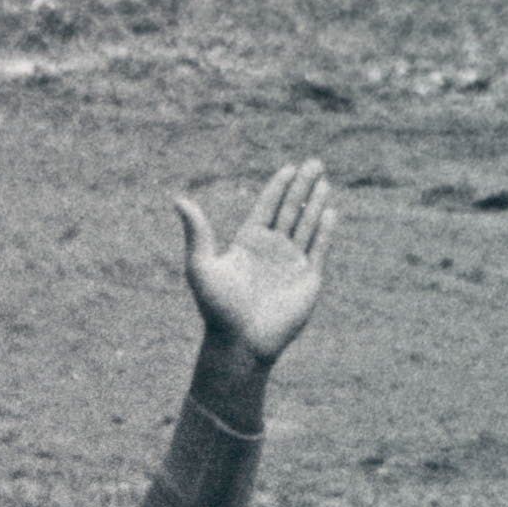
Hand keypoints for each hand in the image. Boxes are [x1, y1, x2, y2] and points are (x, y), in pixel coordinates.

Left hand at [177, 158, 334, 363]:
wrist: (240, 343)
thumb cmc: (217, 309)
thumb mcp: (201, 266)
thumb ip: (196, 232)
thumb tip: (178, 200)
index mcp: (249, 243)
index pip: (267, 207)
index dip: (278, 187)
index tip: (289, 167)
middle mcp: (272, 250)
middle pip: (290, 210)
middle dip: (302, 186)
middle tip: (314, 163)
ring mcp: (291, 263)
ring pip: (306, 225)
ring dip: (315, 203)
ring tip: (324, 180)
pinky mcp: (308, 280)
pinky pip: (319, 249)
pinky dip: (324, 230)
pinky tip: (329, 211)